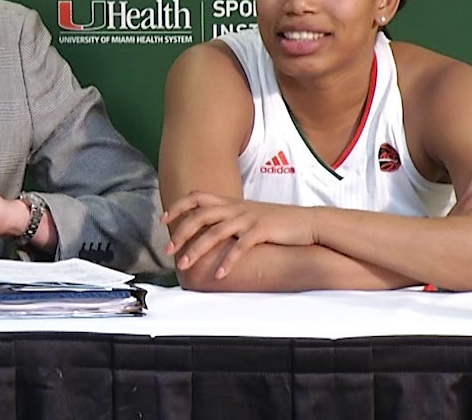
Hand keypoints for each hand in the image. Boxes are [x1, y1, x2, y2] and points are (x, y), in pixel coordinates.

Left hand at [161, 191, 317, 278]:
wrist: (308, 222)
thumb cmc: (277, 223)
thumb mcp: (249, 216)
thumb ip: (229, 219)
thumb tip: (208, 232)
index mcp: (230, 203)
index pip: (197, 196)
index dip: (178, 206)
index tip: (162, 219)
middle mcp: (236, 208)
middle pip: (200, 215)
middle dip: (181, 232)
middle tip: (168, 250)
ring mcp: (248, 218)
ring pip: (215, 232)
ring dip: (197, 249)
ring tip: (185, 265)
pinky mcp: (262, 231)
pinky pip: (240, 247)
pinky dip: (227, 261)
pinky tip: (219, 275)